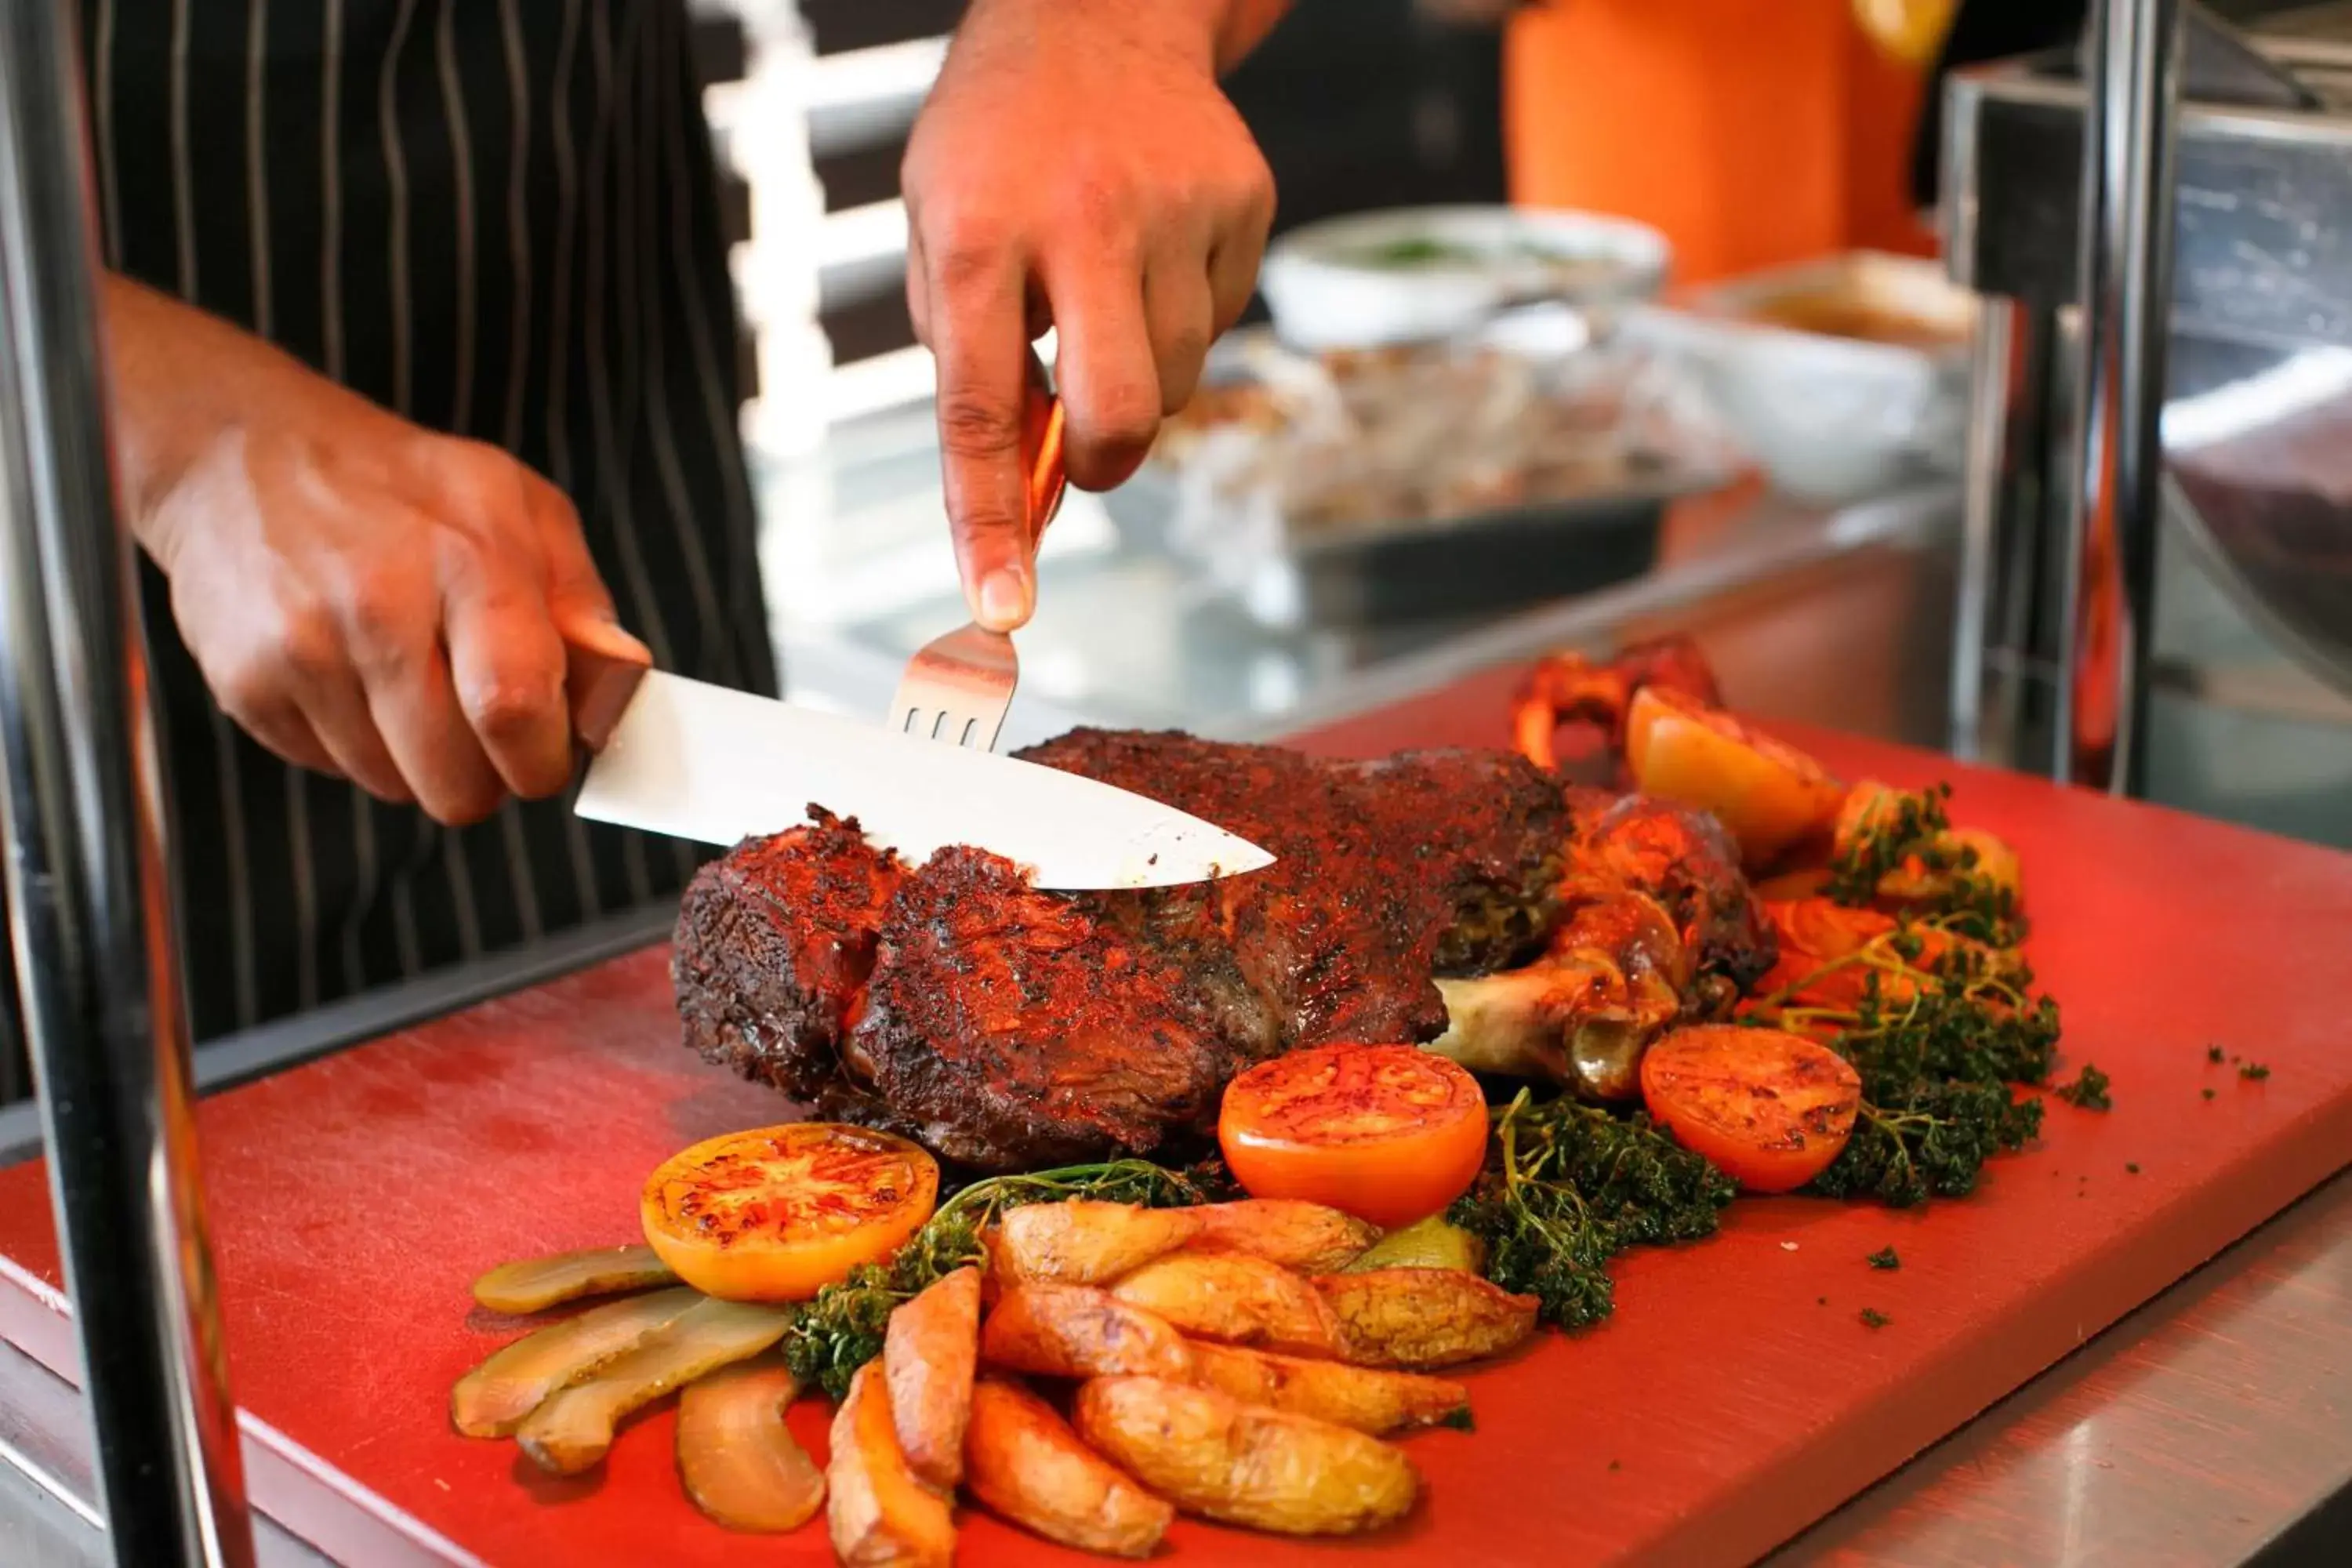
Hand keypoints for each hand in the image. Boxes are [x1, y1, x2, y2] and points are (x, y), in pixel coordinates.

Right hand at [106, 275, 646, 825]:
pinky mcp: (243, 685)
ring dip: (416, 757)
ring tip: (408, 678)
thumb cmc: (403, 487)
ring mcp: (301, 651)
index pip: (514, 711)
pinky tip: (352, 675)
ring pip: (393, 786)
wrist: (239, 452)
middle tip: (480, 723)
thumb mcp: (517, 505)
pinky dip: (353, 742)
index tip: (546, 749)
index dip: (542, 759)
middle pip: (454, 784)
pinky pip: (329, 769)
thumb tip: (617, 684)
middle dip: (485, 775)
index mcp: (466, 560)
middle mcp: (376, 607)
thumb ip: (580, 600)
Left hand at [902, 0, 1278, 630]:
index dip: (989, 521)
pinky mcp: (1244, 200)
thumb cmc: (998, 143)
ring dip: (1138, 373)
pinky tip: (1154, 249)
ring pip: (1175, 378)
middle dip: (1102, 460)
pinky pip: (1222, 321)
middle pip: (1118, 413)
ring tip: (1105, 289)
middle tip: (1083, 443)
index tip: (1001, 605)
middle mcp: (1084, 218)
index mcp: (980, 231)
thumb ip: (969, 354)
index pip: (979, 408)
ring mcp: (1177, 206)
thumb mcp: (939, 230)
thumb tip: (1023, 485)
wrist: (1097, 10)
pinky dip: (1184, 315)